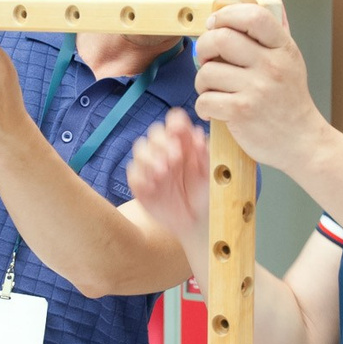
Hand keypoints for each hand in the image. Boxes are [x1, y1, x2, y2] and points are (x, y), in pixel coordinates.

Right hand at [126, 109, 210, 247]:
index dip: (175, 122)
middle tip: (176, 157)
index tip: (179, 129)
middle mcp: (165, 151)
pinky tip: (154, 186)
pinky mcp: (140, 183)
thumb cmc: (204, 194)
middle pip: (155, 132)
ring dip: (151, 157)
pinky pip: (133, 173)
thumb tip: (197, 132)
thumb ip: (204, 153)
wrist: (195, 221)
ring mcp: (150, 166)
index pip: (174, 122)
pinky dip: (142, 176)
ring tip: (164, 172)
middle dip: (163, 142)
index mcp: (183, 143)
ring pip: (140, 148)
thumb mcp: (209, 174)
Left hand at [191, 0, 327, 170]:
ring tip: (213, 90)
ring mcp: (257, 89)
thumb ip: (278, 27)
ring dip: (202, 82)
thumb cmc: (291, 101)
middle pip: (221, 38)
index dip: (225, 15)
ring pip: (207, 72)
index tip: (216, 24)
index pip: (252, 15)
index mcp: (282, 48)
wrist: (302, 142)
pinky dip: (204, 106)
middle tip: (207, 59)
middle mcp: (271, 65)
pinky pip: (205, 100)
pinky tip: (215, 109)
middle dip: (204, 47)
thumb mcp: (290, 59)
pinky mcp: (242, 112)